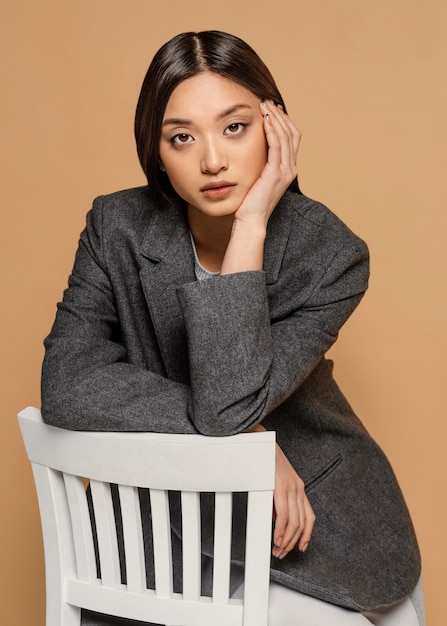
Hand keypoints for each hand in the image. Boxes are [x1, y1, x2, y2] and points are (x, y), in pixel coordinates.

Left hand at [233, 100, 300, 227]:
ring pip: (286, 136)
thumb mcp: (257, 178)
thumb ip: (260, 164)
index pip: (292, 138)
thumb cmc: (250, 202)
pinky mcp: (275, 174)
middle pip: (292, 133)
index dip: (284, 121)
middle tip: (267, 102)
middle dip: (280, 115)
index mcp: (288, 169)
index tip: (271, 109)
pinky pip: (276, 146)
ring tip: (264, 105)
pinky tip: (264, 119)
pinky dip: (272, 130)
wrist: (250, 221)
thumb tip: (253, 149)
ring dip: (275, 118)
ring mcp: (285, 171)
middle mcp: (290, 169)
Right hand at [248, 424, 314, 558]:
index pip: (309, 517)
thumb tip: (276, 522)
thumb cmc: (263, 461)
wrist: (258, 442)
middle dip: (292, 543)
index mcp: (298, 487)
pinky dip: (280, 530)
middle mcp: (298, 488)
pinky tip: (275, 537)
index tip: (300, 548)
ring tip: (278, 549)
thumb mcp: (274, 484)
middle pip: (302, 524)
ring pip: (294, 523)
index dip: (306, 536)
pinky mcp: (281, 487)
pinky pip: (284, 515)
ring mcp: (291, 487)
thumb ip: (277, 502)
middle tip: (282, 553)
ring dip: (286, 540)